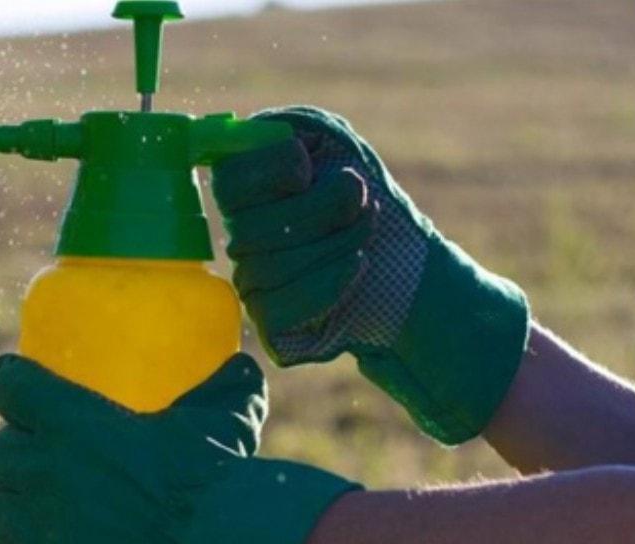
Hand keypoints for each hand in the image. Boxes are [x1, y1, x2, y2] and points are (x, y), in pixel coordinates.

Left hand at [0, 352, 359, 543]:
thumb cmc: (219, 475)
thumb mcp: (225, 414)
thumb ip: (225, 385)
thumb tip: (241, 367)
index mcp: (69, 420)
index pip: (9, 387)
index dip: (14, 386)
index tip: (19, 388)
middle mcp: (42, 472)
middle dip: (12, 456)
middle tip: (37, 463)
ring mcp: (40, 534)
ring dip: (11, 512)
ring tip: (35, 517)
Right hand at [211, 106, 529, 444]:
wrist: (407, 263)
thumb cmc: (367, 196)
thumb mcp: (334, 143)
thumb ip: (290, 129)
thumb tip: (250, 136)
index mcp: (246, 191)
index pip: (227, 182)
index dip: (270, 174)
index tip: (306, 169)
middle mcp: (240, 238)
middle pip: (251, 228)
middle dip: (322, 209)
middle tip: (360, 202)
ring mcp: (251, 283)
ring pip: (267, 268)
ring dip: (334, 244)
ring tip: (365, 234)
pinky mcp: (271, 324)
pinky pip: (278, 309)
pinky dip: (326, 284)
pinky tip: (355, 268)